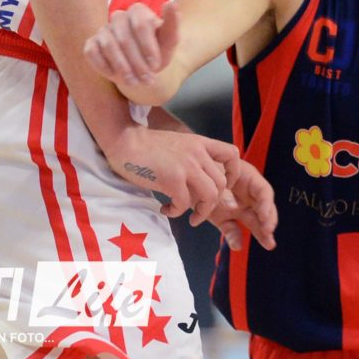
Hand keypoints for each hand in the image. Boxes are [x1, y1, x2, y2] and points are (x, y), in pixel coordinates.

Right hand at [85, 2, 178, 88]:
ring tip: (134, 82)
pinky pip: (91, 52)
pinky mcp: (92, 43)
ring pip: (109, 46)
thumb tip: (170, 3)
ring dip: (122, 67)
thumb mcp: (170, 40)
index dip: (148, 47)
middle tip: (147, 80)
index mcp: (138, 11)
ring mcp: (104, 30)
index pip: (141, 25)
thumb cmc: (158, 51)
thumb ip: (172, 22)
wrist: (143, 67)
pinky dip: (103, 66)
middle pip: (124, 39)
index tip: (156, 65)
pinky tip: (114, 76)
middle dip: (137, 62)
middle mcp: (119, 17)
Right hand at [102, 125, 239, 221]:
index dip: (233, 174)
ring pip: (210, 196)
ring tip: (190, 217)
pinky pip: (184, 204)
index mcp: (200, 143)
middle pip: (222, 183)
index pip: (232, 154)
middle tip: (199, 212)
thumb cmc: (147, 146)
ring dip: (201, 212)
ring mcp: (187, 166)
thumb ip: (192, 159)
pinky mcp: (173, 179)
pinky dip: (176, 212)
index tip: (225, 187)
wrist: (125, 141)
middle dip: (212, 203)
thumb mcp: (179, 145)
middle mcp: (198, 154)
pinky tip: (165, 209)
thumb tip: (198, 184)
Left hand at [190, 156, 277, 252]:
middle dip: (268, 221)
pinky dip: (234, 237)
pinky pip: (231, 229)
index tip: (264, 216)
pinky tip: (237, 245)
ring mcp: (235, 206)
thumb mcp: (214, 169)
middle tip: (269, 234)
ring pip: (251, 220)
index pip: (263, 191)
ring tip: (269, 244)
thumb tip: (228, 189)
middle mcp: (244, 193)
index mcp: (246, 177)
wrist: (184, 171)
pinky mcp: (223, 217)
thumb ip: (224, 177)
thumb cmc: (200, 165)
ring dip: (260, 232)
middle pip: (262, 208)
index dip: (266, 204)